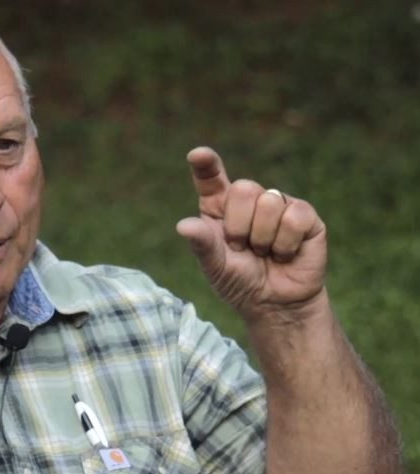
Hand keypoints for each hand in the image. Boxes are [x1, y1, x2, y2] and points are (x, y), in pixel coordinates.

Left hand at [176, 146, 326, 322]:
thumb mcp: (216, 267)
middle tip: (243, 249)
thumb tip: (182, 226)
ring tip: (264, 253)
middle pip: (243, 188)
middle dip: (239, 226)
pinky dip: (285, 244)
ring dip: (263, 238)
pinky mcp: (305, 215)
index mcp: (219, 208)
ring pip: (269, 202)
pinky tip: (284, 254)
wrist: (274, 304)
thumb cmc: (240, 283)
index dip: (206, 164)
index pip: (211, 178)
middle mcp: (249, 200)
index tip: (197, 155)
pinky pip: (293, 216)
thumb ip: (202, 244)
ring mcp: (278, 205)